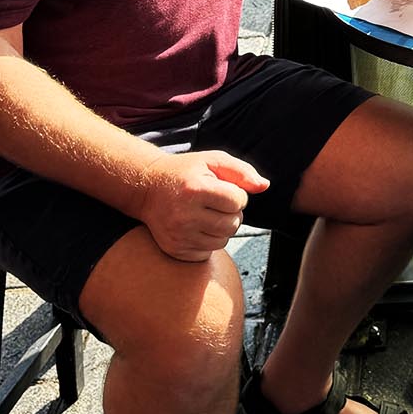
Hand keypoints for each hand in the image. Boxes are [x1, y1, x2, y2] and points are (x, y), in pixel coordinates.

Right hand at [137, 149, 268, 262]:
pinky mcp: (175, 250)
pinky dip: (208, 241)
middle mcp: (185, 215)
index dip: (237, 194)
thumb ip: (242, 171)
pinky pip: (208, 253)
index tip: (223, 188)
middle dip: (232, 212)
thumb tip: (264, 186)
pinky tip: (197, 226)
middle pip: (233, 223)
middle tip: (216, 202)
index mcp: (195, 189)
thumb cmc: (186, 173)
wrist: (148, 188)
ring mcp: (179, 235)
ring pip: (223, 240)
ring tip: (207, 213)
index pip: (238, 201)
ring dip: (222, 227)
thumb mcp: (213, 160)